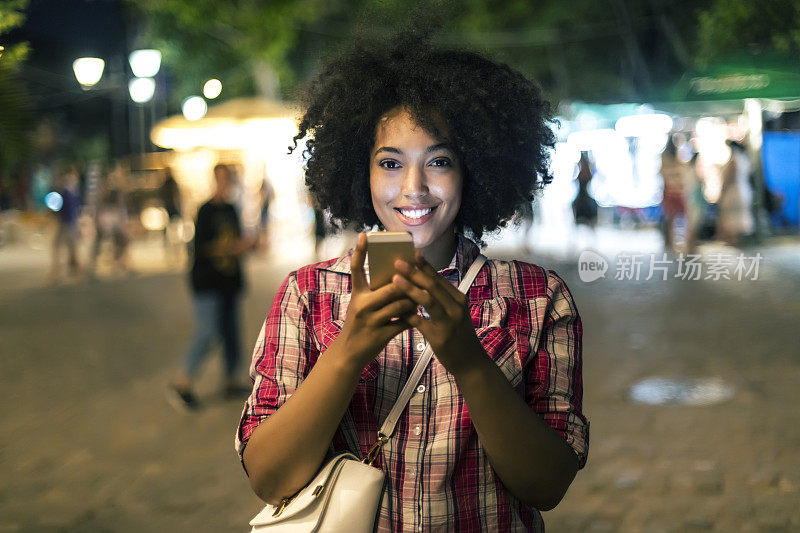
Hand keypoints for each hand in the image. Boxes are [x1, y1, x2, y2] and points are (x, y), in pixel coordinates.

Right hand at [334, 233, 416, 370]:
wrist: (349, 354)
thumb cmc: (359, 325)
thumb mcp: (360, 305)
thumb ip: (375, 292)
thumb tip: (399, 277)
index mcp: (357, 294)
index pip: (356, 268)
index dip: (360, 251)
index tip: (365, 235)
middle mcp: (362, 305)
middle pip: (391, 287)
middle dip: (408, 284)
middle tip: (420, 280)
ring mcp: (371, 321)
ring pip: (400, 305)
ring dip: (414, 302)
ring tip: (420, 300)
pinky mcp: (380, 335)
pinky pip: (403, 323)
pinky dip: (413, 319)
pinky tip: (417, 318)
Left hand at [392, 252, 483, 375]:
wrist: (471, 362)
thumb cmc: (459, 335)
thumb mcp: (455, 313)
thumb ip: (441, 298)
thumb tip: (422, 281)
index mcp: (458, 299)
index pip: (439, 278)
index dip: (425, 265)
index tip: (412, 253)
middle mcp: (456, 308)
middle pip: (432, 285)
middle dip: (414, 272)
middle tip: (398, 261)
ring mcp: (449, 323)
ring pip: (427, 301)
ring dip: (410, 288)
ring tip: (395, 279)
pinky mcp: (440, 338)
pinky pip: (420, 323)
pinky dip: (408, 315)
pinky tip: (396, 310)